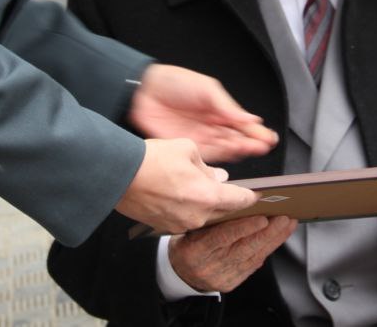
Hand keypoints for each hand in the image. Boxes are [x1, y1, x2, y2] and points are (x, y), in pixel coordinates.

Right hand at [115, 138, 258, 233]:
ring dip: (206, 203)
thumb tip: (219, 177)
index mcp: (207, 196)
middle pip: (223, 211)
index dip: (251, 196)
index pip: (239, 200)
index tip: (258, 194)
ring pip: (204, 215)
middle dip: (228, 200)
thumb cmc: (152, 159)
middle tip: (232, 189)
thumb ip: (208, 166)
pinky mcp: (165, 227)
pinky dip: (189, 208)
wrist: (118, 175)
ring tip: (199, 186)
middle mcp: (197, 215)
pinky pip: (186, 218)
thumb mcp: (188, 149)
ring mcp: (180, 224)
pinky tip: (182, 194)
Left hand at [129, 64, 277, 162]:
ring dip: (238, 150)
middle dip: (250, 143)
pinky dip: (220, 157)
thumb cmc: (175, 82)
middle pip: (236, 138)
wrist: (144, 90)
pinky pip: (207, 155)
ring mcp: (201, 137)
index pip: (242, 124)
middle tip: (262, 147)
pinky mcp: (187, 147)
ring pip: (224, 148)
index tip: (269, 138)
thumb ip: (227, 107)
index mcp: (219, 110)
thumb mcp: (206, 89)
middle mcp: (212, 125)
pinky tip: (230, 156)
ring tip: (250, 150)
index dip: (256, 132)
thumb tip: (250, 119)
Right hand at [169, 215, 296, 292]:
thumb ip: (212, 219)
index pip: (222, 238)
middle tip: (285, 218)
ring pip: (253, 257)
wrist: (179, 273)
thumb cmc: (187, 243)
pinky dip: (266, 250)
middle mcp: (209, 266)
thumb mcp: (191, 228)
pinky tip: (277, 238)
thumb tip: (240, 202)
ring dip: (273, 240)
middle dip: (268, 232)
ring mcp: (221, 277)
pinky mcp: (230, 283)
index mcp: (196, 250)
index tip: (262, 218)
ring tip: (287, 225)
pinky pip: (252, 266)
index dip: (244, 228)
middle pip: (244, 248)